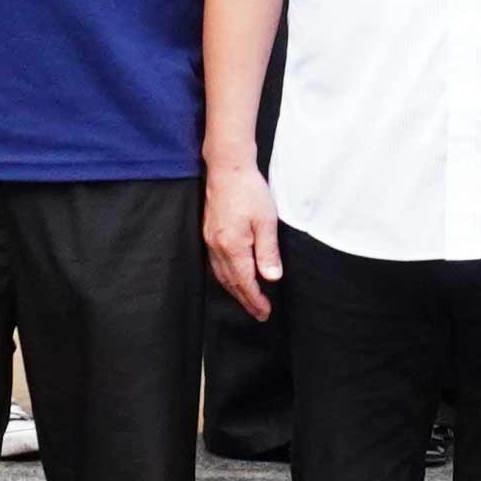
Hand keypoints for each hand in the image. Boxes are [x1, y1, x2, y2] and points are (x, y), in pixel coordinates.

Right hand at [203, 164, 283, 321]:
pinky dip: (225, 276)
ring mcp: (210, 239)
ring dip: (234, 290)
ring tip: (247, 299)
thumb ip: (268, 251)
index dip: (255, 300)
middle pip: (231, 283)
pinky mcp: (209, 232)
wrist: (227, 167)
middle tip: (259, 313)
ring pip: (221, 274)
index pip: (245, 282)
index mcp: (233, 247)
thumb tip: (271, 278)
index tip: (265, 312)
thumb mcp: (266, 221)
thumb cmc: (249, 190)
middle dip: (245, 300)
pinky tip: (232, 276)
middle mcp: (217, 247)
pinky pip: (215, 263)